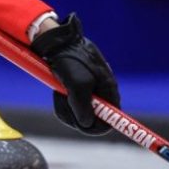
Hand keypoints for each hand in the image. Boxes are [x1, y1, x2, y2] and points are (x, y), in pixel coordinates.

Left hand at [31, 13, 119, 135]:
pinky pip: (71, 105)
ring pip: (79, 113)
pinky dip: (63, 101)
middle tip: (65, 102)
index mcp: (108, 89)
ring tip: (60, 92)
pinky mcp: (77, 89)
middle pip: (93, 119)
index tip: (83, 125)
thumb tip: (86, 124)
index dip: (99, 127)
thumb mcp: (77, 83)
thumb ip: (83, 106)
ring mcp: (89, 91)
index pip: (113, 119)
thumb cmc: (69, 59)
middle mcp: (102, 92)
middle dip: (76, 115)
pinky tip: (58, 90)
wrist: (55, 42)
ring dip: (67, 107)